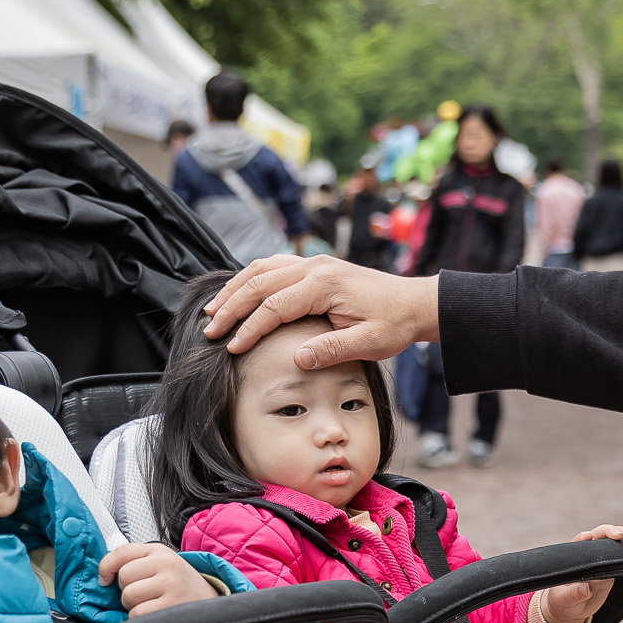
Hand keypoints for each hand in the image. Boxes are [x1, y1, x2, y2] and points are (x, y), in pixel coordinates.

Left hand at [100, 542, 217, 615]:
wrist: (210, 602)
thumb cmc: (178, 584)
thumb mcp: (160, 564)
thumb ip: (134, 562)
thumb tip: (103, 577)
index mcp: (160, 551)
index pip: (121, 552)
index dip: (106, 567)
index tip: (105, 579)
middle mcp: (166, 564)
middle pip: (123, 577)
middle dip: (127, 590)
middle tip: (143, 593)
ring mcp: (170, 585)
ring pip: (129, 597)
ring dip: (133, 606)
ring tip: (151, 603)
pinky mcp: (171, 606)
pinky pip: (137, 614)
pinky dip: (141, 618)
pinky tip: (155, 613)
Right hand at [200, 254, 439, 366]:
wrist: (413, 303)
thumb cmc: (393, 324)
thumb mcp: (368, 344)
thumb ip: (332, 350)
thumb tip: (297, 359)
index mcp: (324, 285)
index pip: (274, 306)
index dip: (250, 328)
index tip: (232, 348)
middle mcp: (314, 267)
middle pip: (259, 283)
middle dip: (230, 307)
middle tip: (209, 330)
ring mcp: (313, 263)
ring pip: (261, 270)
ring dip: (234, 289)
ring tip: (212, 310)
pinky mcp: (314, 266)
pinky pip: (273, 266)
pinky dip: (251, 279)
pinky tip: (238, 294)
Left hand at [543, 525, 622, 622]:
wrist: (573, 608)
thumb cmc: (564, 603)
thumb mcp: (565, 601)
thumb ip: (574, 595)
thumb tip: (586, 589)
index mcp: (572, 559)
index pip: (577, 543)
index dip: (583, 538)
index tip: (588, 536)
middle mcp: (586, 555)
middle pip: (597, 535)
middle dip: (607, 531)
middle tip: (619, 535)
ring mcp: (599, 560)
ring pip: (610, 540)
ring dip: (620, 534)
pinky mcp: (610, 566)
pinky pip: (619, 553)